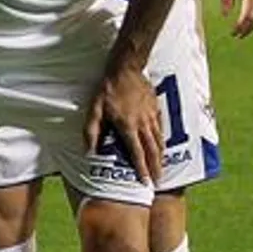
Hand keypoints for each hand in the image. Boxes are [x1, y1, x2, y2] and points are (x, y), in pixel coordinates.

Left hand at [86, 58, 164, 184]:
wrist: (126, 69)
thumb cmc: (107, 89)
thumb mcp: (94, 110)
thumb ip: (92, 131)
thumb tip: (90, 151)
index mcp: (127, 126)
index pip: (137, 153)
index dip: (141, 169)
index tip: (145, 182)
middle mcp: (143, 124)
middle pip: (152, 151)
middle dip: (156, 168)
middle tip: (158, 181)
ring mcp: (152, 116)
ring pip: (159, 141)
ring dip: (161, 156)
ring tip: (161, 168)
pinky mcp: (156, 108)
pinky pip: (161, 128)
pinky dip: (163, 140)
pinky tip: (162, 145)